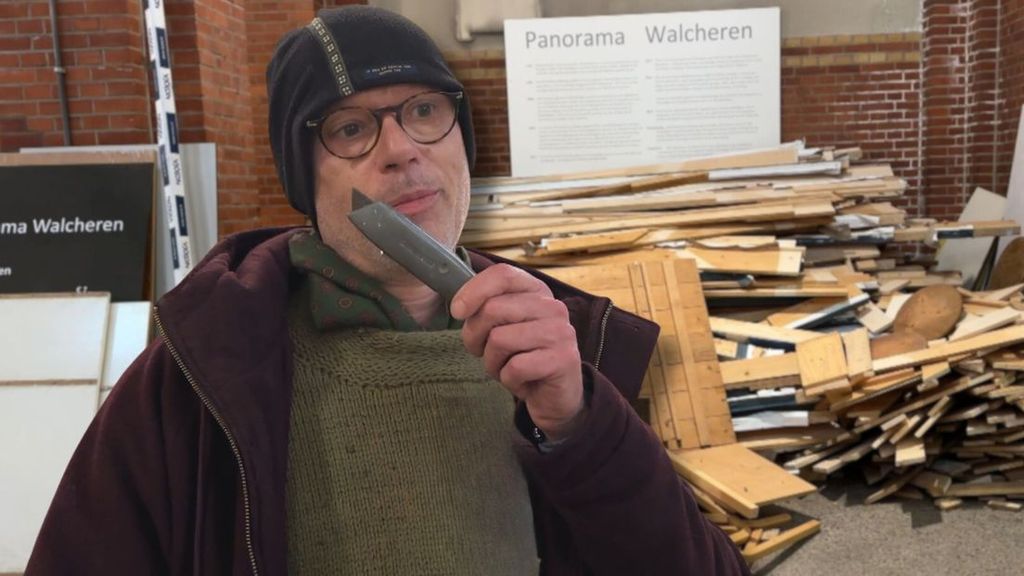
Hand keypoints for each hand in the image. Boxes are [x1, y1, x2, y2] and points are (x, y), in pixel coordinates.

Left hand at [451, 264, 584, 440]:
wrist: (553, 397)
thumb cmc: (522, 358)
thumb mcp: (501, 327)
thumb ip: (485, 309)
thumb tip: (458, 306)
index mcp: (537, 292)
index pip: (503, 274)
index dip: (473, 290)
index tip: (457, 311)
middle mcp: (553, 307)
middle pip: (493, 309)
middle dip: (476, 336)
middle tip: (485, 353)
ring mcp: (561, 332)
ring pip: (499, 340)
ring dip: (493, 363)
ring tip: (507, 368)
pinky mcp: (563, 360)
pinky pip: (514, 368)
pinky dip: (508, 380)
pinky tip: (522, 382)